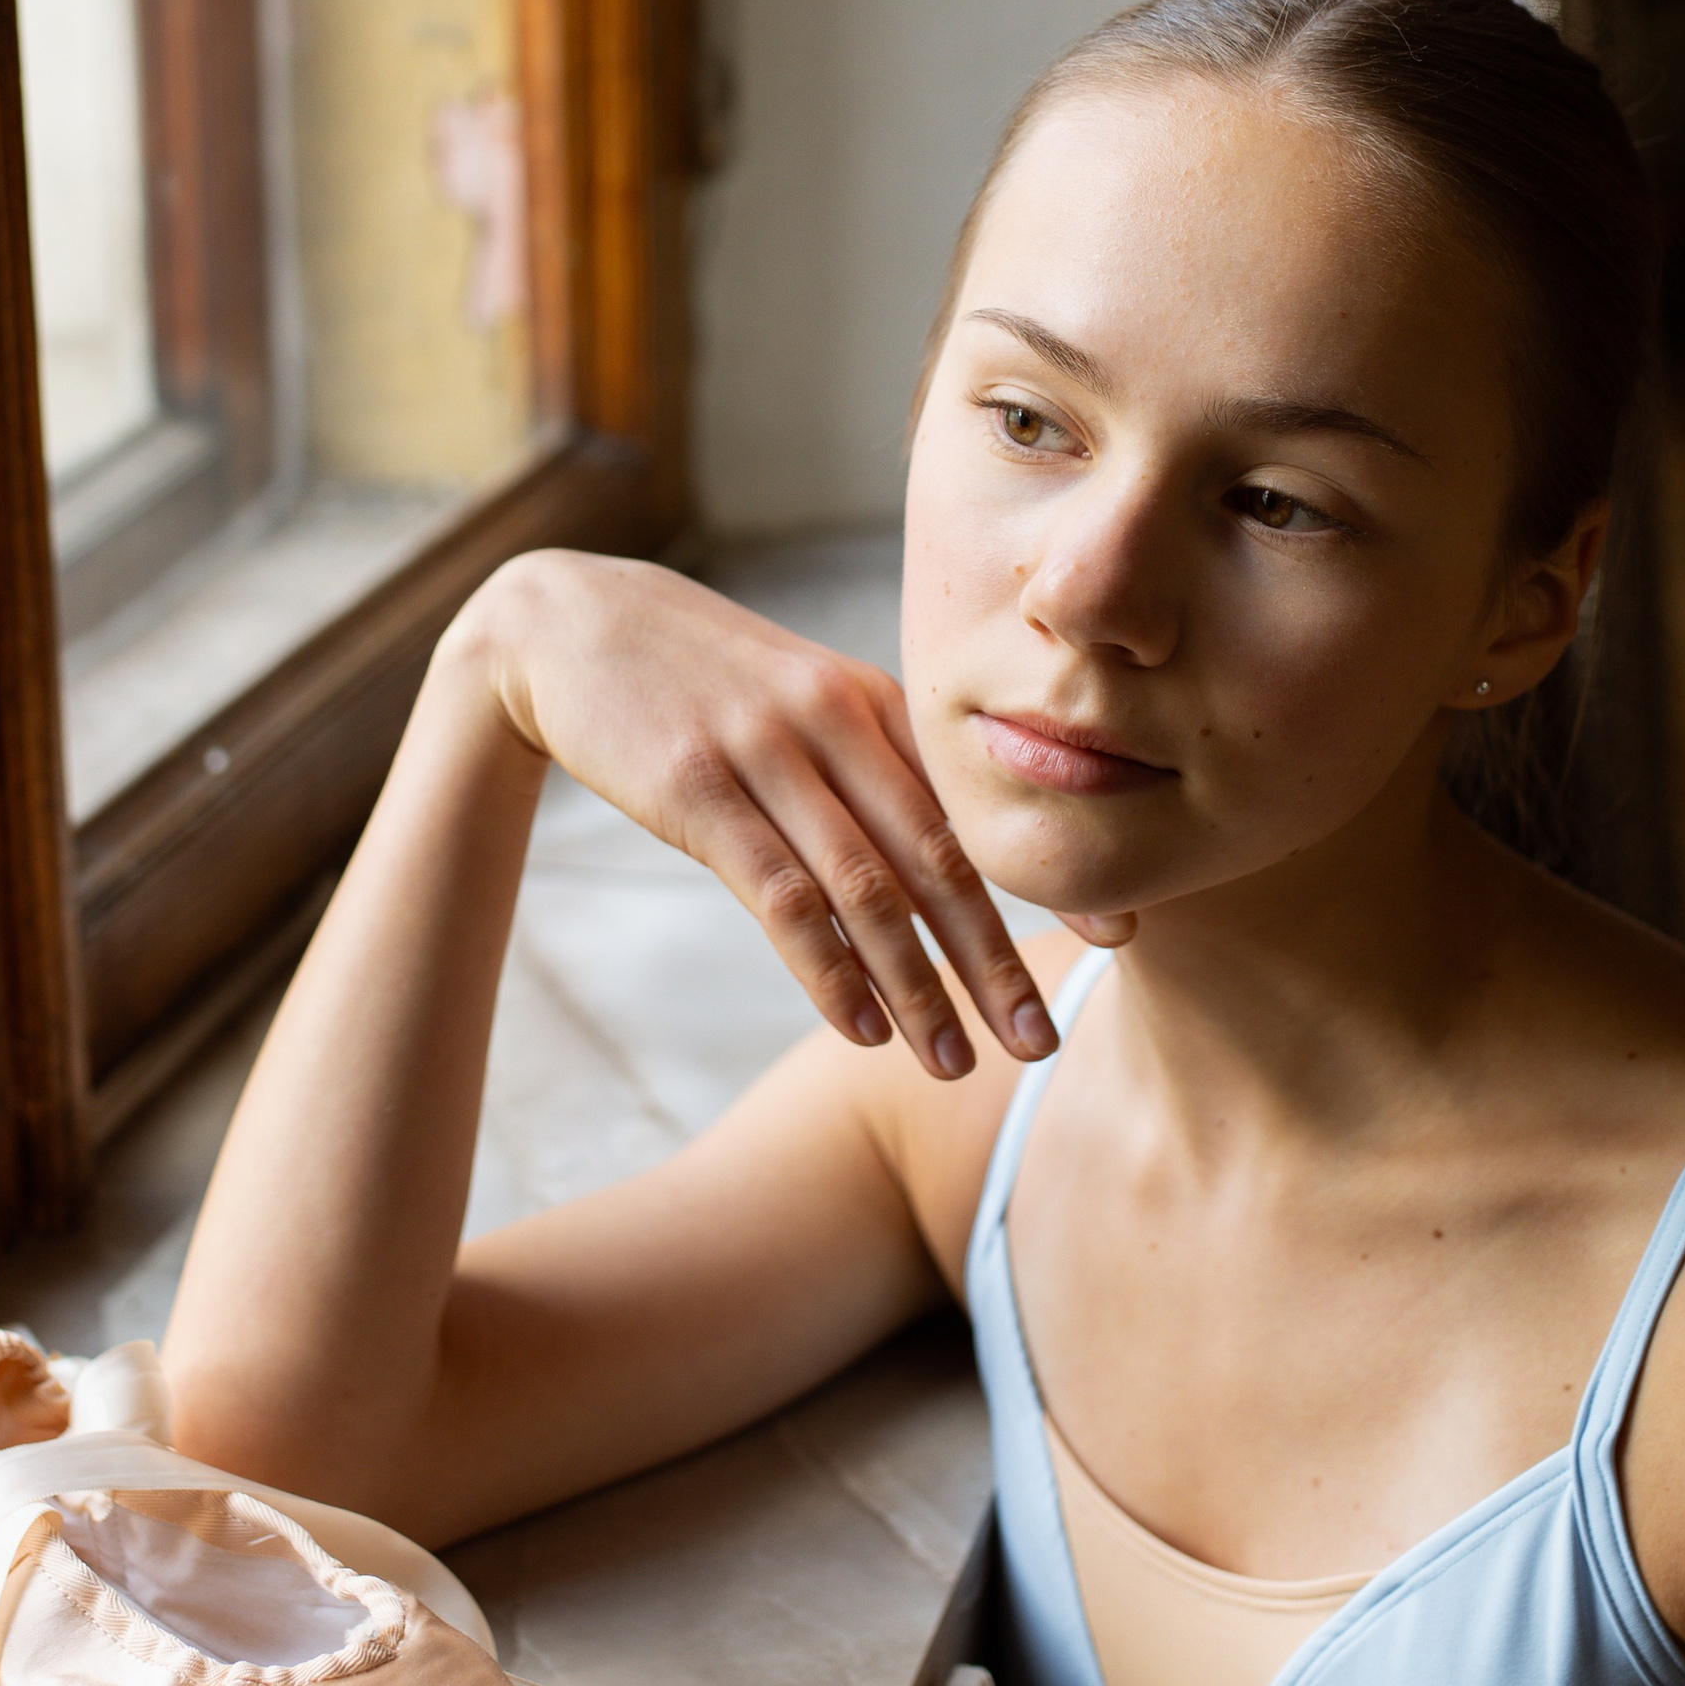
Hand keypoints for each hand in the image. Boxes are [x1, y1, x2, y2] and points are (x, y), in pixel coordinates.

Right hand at [449, 552, 1057, 1076]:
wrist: (567, 623)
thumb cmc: (693, 676)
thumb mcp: (796, 700)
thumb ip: (867, 769)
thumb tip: (938, 867)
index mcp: (873, 701)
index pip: (977, 804)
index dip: (1047, 874)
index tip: (1117, 937)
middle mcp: (835, 722)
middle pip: (938, 857)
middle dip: (997, 957)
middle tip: (1044, 1040)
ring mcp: (766, 754)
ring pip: (867, 889)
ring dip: (919, 986)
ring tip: (955, 1063)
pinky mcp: (697, 789)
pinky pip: (780, 894)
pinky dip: (827, 969)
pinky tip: (863, 1026)